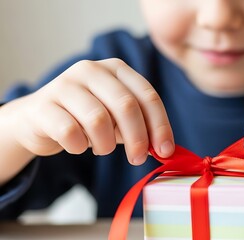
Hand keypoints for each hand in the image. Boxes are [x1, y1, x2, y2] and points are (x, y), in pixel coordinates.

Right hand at [11, 58, 173, 164]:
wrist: (38, 119)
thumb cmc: (86, 118)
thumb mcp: (117, 117)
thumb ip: (140, 126)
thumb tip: (164, 148)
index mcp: (116, 68)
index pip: (147, 95)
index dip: (160, 125)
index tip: (165, 150)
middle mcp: (91, 70)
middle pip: (126, 106)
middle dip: (137, 138)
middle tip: (137, 159)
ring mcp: (64, 84)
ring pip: (98, 119)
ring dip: (106, 144)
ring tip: (102, 149)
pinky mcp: (43, 105)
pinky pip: (70, 132)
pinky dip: (80, 146)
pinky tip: (78, 146)